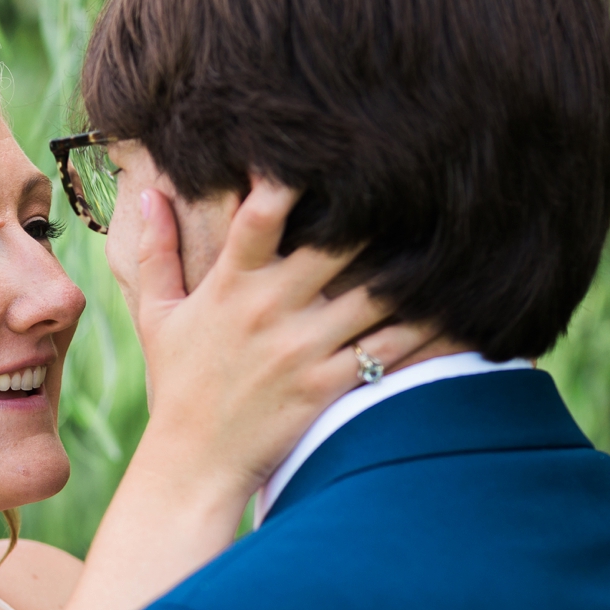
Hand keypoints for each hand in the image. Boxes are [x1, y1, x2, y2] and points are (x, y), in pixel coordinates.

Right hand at [128, 176, 434, 505]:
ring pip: (377, 294)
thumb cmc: (178, 387)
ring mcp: (303, 348)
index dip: (287, 176)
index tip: (319, 144)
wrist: (193, 465)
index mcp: (231, 286)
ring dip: (417, 265)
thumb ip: (156, 253)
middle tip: (417, 176)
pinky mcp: (329, 385)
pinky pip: (391, 350)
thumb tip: (147, 196)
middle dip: (378, 210)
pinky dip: (429, 328)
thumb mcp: (157, 317)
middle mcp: (270, 310)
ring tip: (456, 230)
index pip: (258, 217)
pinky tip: (463, 305)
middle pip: (338, 243)